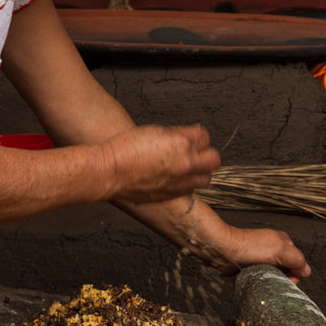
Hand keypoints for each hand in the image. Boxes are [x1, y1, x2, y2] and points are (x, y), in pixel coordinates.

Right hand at [103, 124, 219, 202]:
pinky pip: (190, 189)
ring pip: (206, 178)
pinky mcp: (172, 194)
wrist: (111, 172)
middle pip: (214, 159)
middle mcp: (186, 164)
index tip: (193, 136)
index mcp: (182, 143)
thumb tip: (190, 135)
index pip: (205, 136)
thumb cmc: (126, 149)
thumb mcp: (155, 131)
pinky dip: (186, 182)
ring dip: (200, 171)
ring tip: (188, 166)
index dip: (198, 135)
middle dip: (207, 153)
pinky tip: (175, 176)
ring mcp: (180, 182)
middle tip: (197, 151)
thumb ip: (177, 134)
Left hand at [171, 202, 311, 280]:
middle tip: (273, 279)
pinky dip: (263, 281)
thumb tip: (306, 272)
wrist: (223, 250)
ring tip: (264, 278)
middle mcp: (274, 248)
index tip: (287, 279)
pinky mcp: (252, 266)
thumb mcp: (280, 250)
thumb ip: (297, 260)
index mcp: (284, 241)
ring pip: (275, 274)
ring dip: (272, 280)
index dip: (295, 274)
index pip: (299, 262)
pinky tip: (257, 280)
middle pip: (288, 269)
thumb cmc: (249, 247)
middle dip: (284, 277)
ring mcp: (262, 257)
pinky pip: (263, 277)